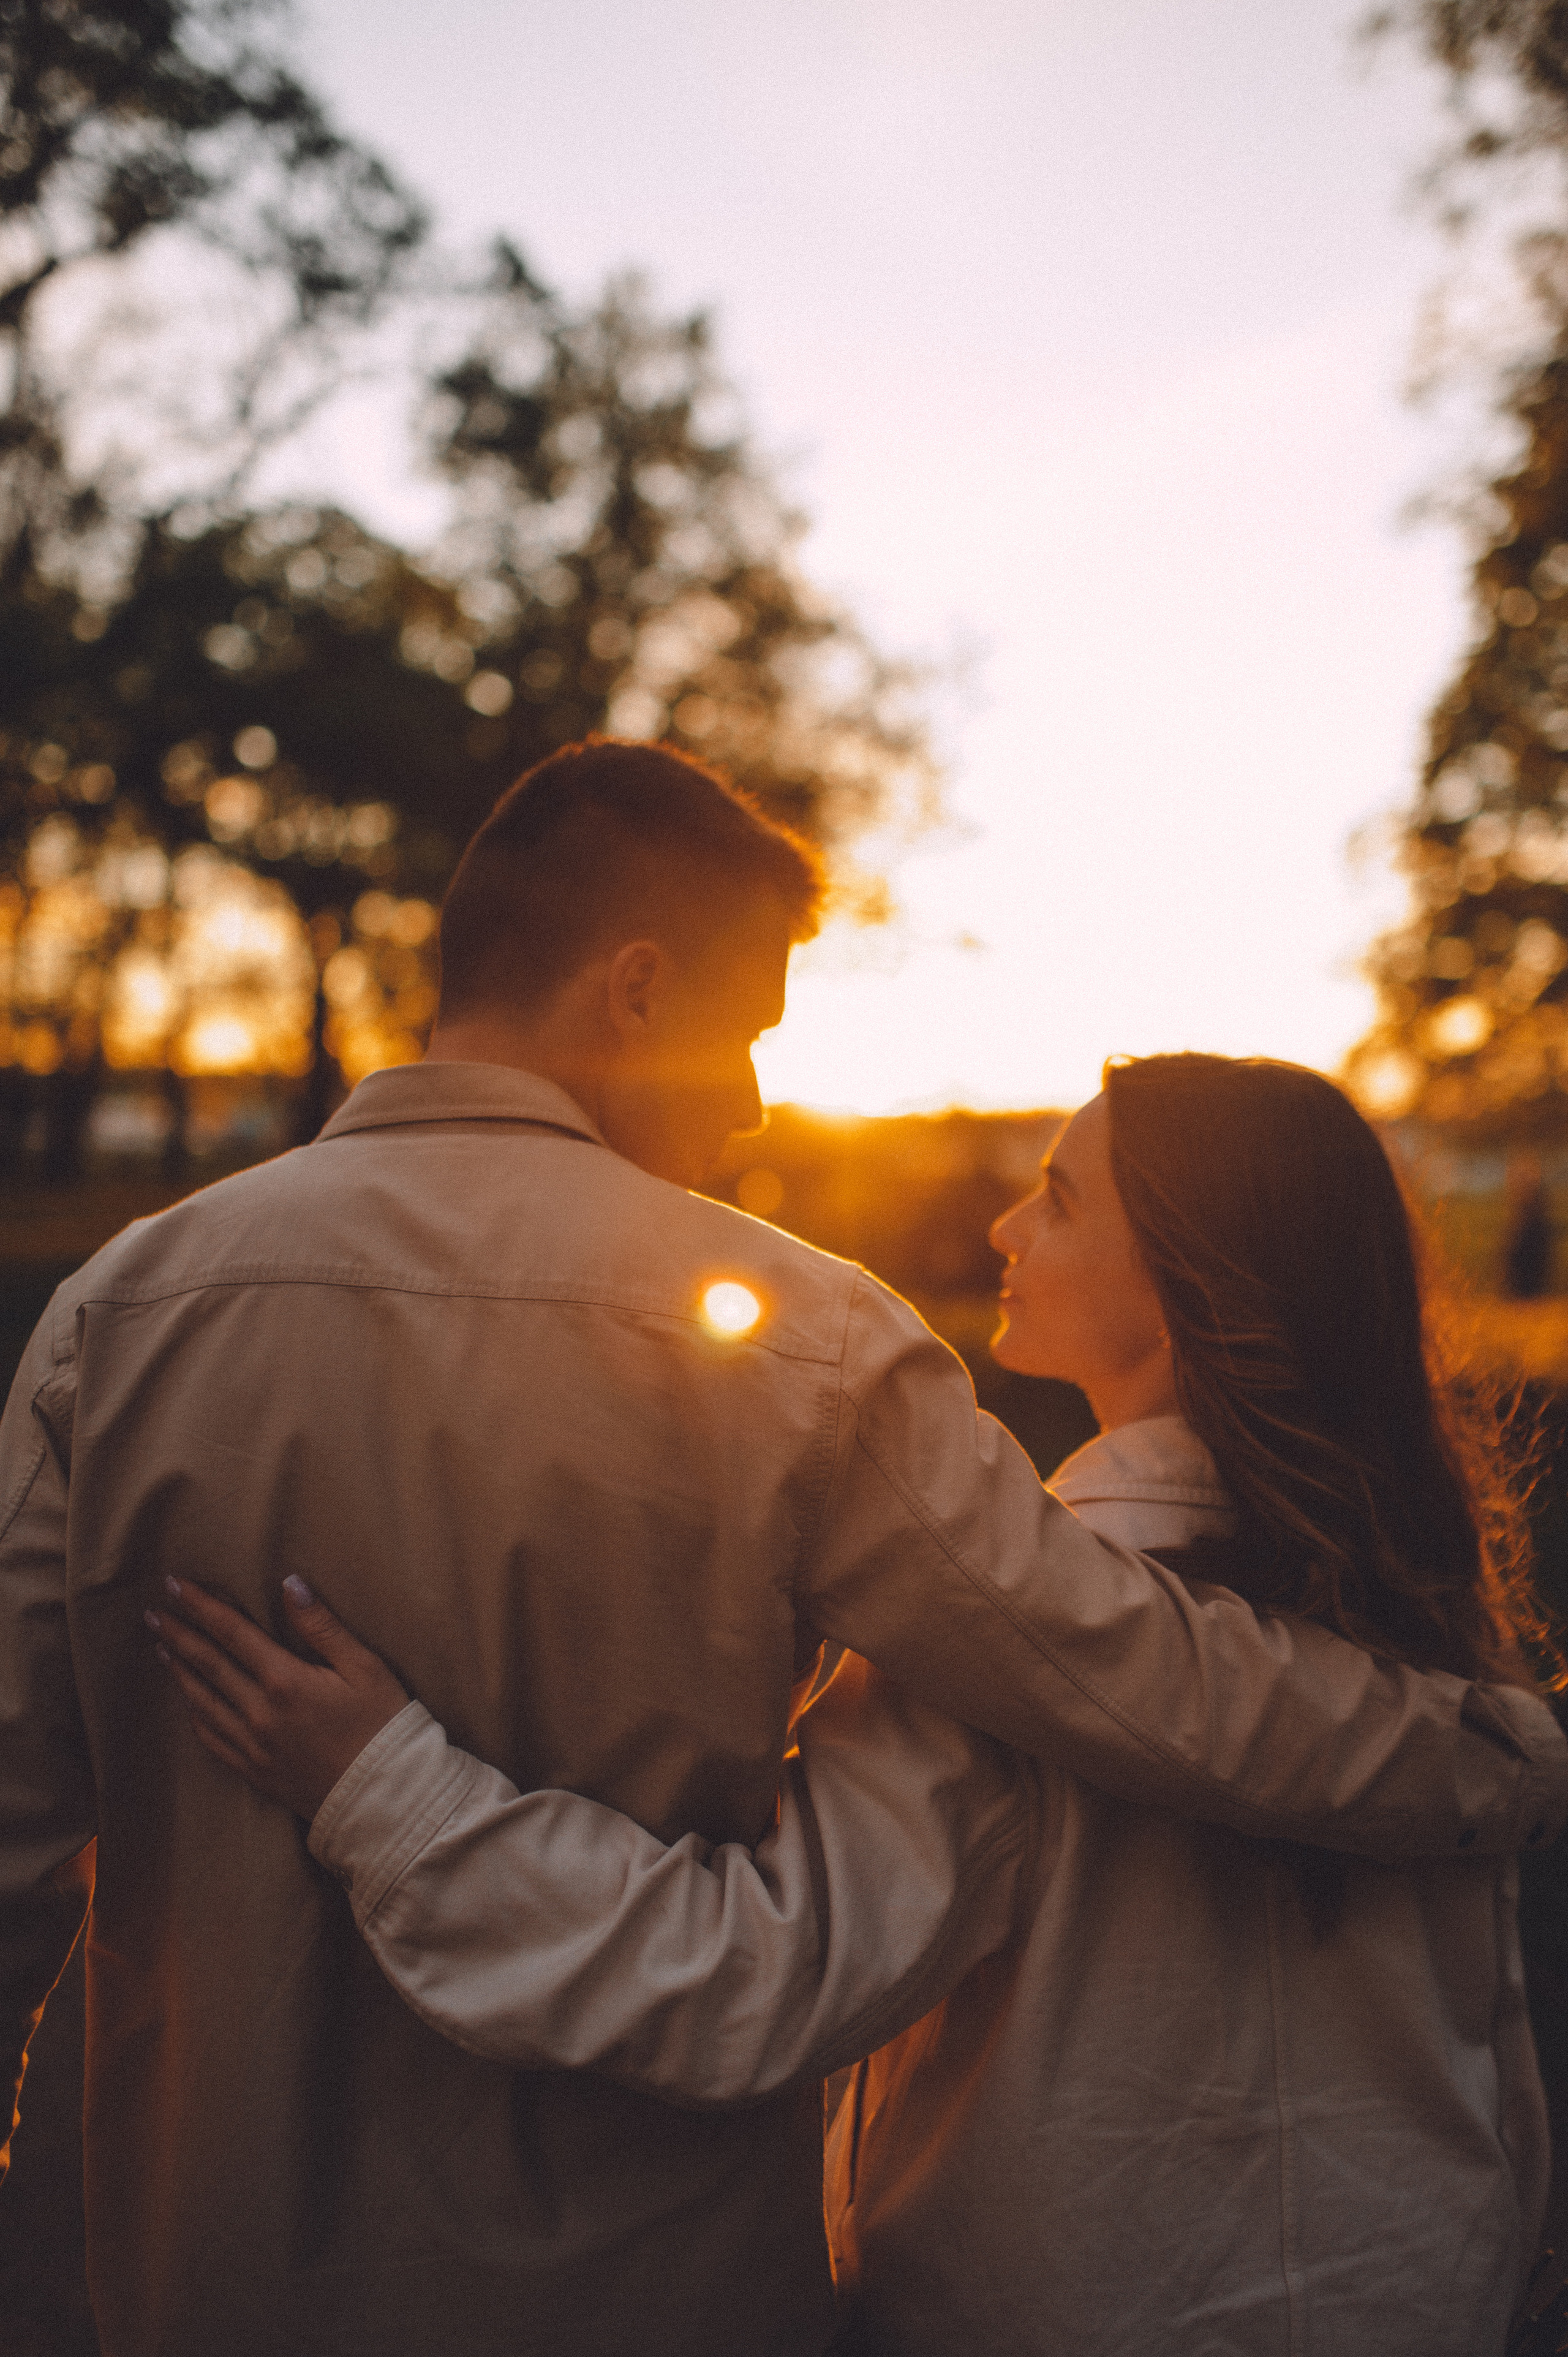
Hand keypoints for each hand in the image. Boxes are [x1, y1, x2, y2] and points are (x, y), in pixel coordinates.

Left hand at [147, 1574, 409, 1820]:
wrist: (386, 1799)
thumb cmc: (384, 1725)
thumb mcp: (365, 1668)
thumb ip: (323, 1626)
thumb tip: (290, 1583)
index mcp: (286, 1681)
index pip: (233, 1633)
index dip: (201, 1606)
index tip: (175, 1584)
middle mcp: (259, 1713)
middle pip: (209, 1665)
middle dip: (179, 1635)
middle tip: (153, 1613)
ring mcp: (253, 1746)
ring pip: (203, 1702)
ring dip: (180, 1672)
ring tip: (162, 1649)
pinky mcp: (255, 1772)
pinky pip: (213, 1739)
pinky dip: (196, 1714)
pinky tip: (190, 1702)